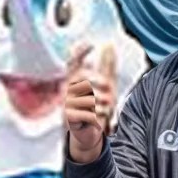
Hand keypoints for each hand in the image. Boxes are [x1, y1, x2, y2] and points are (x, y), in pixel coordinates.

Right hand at [59, 44, 116, 162]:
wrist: (84, 134)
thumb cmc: (94, 106)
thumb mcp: (102, 85)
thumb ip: (106, 65)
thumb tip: (109, 44)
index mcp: (74, 79)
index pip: (73, 62)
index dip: (79, 52)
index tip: (90, 44)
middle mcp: (67, 88)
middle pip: (83, 77)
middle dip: (99, 82)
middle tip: (108, 88)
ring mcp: (67, 103)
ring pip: (90, 95)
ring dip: (103, 103)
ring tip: (106, 108)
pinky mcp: (71, 117)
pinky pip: (90, 111)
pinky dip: (101, 115)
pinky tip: (101, 117)